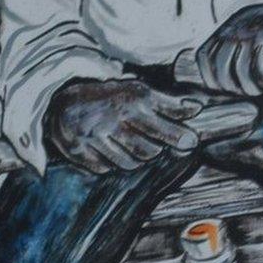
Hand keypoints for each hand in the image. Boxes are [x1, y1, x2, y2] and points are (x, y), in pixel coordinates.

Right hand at [46, 79, 203, 174]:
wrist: (65, 101)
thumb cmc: (110, 97)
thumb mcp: (139, 92)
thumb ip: (168, 104)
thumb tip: (197, 108)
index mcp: (132, 102)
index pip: (162, 125)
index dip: (179, 136)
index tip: (191, 142)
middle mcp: (114, 118)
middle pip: (148, 150)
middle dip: (154, 150)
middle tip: (152, 143)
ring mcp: (95, 135)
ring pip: (129, 163)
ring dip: (135, 159)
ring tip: (129, 145)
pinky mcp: (80, 150)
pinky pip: (106, 169)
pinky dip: (111, 164)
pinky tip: (108, 150)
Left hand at [195, 4, 262, 95]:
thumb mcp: (251, 30)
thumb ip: (234, 48)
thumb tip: (218, 79)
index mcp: (230, 25)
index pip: (205, 55)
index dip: (209, 78)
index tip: (221, 89)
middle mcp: (239, 26)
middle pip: (222, 66)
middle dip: (233, 87)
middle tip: (251, 91)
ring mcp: (255, 32)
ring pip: (242, 70)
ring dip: (254, 87)